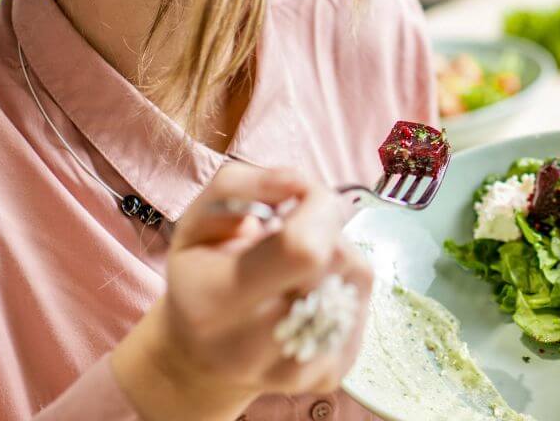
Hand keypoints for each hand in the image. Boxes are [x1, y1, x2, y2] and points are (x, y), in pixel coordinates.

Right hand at [112, 164, 373, 420]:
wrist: (202, 357)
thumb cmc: (201, 275)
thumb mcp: (197, 220)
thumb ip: (241, 186)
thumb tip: (301, 182)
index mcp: (214, 303)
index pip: (302, 249)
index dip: (317, 207)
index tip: (301, 197)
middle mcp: (253, 347)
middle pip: (337, 259)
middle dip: (326, 228)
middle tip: (296, 231)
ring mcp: (297, 370)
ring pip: (357, 278)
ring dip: (337, 254)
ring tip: (298, 265)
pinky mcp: (329, 376)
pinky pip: (363, 304)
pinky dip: (345, 284)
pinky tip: (311, 290)